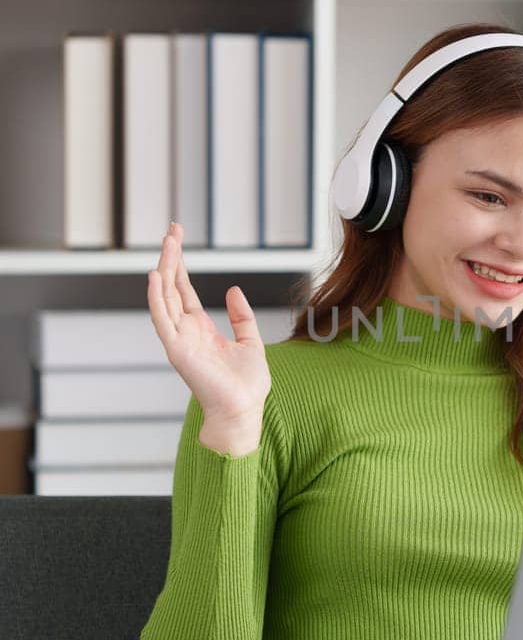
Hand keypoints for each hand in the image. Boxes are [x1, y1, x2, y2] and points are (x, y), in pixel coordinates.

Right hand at [147, 222, 270, 425]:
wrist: (244, 411)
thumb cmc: (246, 385)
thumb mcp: (250, 341)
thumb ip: (241, 316)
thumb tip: (232, 290)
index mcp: (200, 328)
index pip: (184, 289)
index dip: (181, 263)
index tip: (177, 237)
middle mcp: (185, 330)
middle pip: (172, 286)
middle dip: (172, 257)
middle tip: (172, 229)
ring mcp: (179, 339)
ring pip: (165, 297)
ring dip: (164, 269)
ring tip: (167, 243)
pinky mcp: (177, 350)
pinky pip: (162, 320)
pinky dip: (156, 298)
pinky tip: (156, 276)